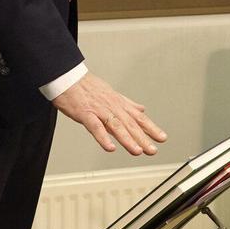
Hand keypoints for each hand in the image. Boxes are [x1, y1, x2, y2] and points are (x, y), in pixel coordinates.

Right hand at [51, 74, 166, 155]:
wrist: (68, 77)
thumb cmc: (87, 87)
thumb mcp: (112, 93)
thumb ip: (127, 104)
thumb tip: (141, 109)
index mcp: (119, 104)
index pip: (138, 118)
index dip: (151, 128)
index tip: (161, 138)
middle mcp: (112, 107)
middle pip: (130, 124)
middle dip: (143, 138)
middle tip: (153, 150)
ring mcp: (99, 110)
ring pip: (116, 126)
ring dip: (127, 139)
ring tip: (137, 151)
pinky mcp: (85, 113)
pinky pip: (95, 127)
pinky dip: (103, 137)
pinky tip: (110, 147)